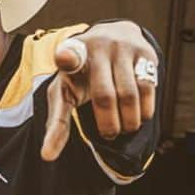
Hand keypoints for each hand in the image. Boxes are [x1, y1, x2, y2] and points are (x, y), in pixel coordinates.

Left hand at [41, 20, 158, 160]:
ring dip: (129, 121)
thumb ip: (57, 121)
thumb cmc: (82, 75)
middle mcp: (96, 47)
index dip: (67, 58)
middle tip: (108, 135)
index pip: (67, 56)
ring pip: (129, 94)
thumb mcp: (65, 91)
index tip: (64, 58)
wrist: (113, 37)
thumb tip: (47, 157)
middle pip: (104, 95)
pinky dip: (144, 110)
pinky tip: (138, 116)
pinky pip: (148, 88)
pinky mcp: (144, 52)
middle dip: (108, 124)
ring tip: (124, 128)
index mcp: (70, 55)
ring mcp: (121, 47)